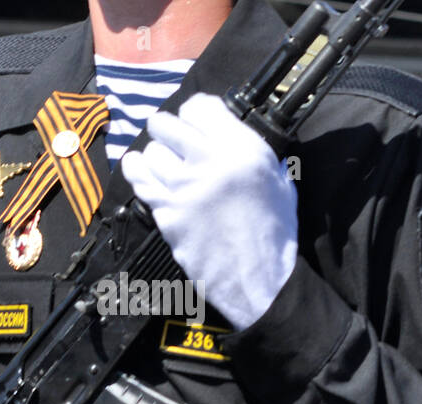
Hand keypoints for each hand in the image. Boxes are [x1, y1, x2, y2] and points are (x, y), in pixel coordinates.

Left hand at [120, 93, 297, 330]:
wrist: (261, 280)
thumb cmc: (276, 234)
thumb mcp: (282, 185)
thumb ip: (260, 156)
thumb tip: (240, 138)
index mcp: (244, 151)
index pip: (200, 106)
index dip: (196, 113)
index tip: (197, 124)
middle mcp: (211, 162)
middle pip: (166, 123)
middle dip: (170, 131)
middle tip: (177, 144)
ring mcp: (185, 187)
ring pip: (151, 151)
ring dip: (158, 156)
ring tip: (169, 167)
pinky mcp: (167, 211)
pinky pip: (139, 178)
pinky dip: (139, 172)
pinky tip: (146, 173)